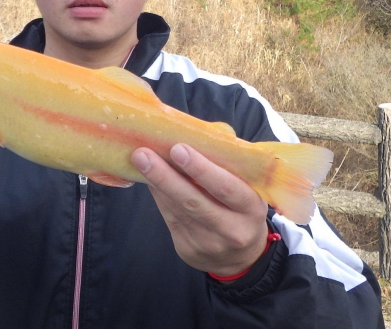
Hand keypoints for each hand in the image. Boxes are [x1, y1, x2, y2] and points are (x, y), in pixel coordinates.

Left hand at [130, 143, 269, 275]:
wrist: (242, 256)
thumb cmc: (242, 207)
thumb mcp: (248, 188)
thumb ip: (228, 165)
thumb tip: (196, 135)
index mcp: (251, 208)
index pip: (226, 188)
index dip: (202, 169)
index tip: (178, 148)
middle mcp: (232, 230)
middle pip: (194, 202)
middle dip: (166, 177)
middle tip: (144, 154)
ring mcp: (208, 243)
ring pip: (177, 210)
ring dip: (156, 183)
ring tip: (139, 160)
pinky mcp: (188, 250)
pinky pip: (169, 218)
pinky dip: (158, 195)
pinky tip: (147, 178)